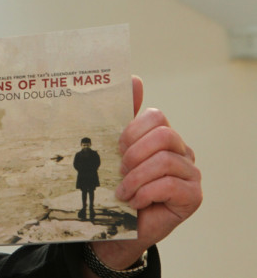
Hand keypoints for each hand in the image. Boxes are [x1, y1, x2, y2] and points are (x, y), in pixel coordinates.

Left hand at [89, 76, 201, 271]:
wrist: (116, 226)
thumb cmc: (114, 185)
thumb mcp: (111, 150)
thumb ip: (122, 116)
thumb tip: (134, 78)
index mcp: (161, 136)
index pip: (155, 116)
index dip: (131, 131)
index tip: (116, 148)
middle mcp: (180, 151)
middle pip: (163, 134)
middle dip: (134, 153)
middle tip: (120, 170)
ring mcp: (190, 173)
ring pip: (164, 160)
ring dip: (136, 177)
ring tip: (123, 191)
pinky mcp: (192, 196)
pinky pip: (170, 185)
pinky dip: (145, 193)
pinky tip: (135, 202)